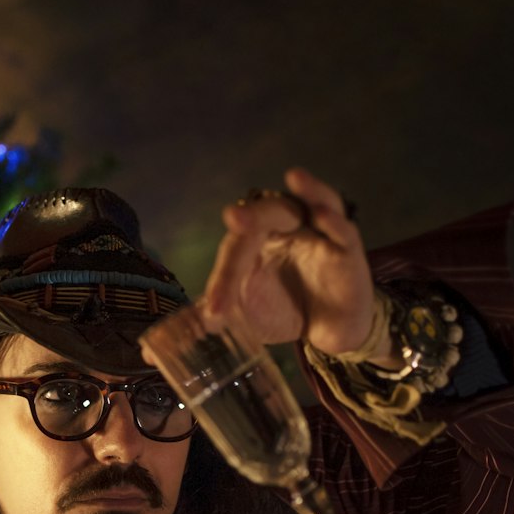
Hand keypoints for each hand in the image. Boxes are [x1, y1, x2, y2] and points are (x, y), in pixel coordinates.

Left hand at [198, 167, 379, 355]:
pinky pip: (344, 231)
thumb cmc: (285, 312)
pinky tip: (323, 215)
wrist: (328, 333)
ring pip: (315, 202)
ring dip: (308, 189)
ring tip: (294, 176)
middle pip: (269, 213)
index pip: (236, 247)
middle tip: (233, 218)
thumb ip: (212, 314)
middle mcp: (289, 229)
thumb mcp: (245, 316)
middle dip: (251, 216)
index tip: (215, 311)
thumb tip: (164, 337)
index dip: (224, 278)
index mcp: (258, 239)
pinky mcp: (349, 253)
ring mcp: (321, 236)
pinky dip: (335, 221)